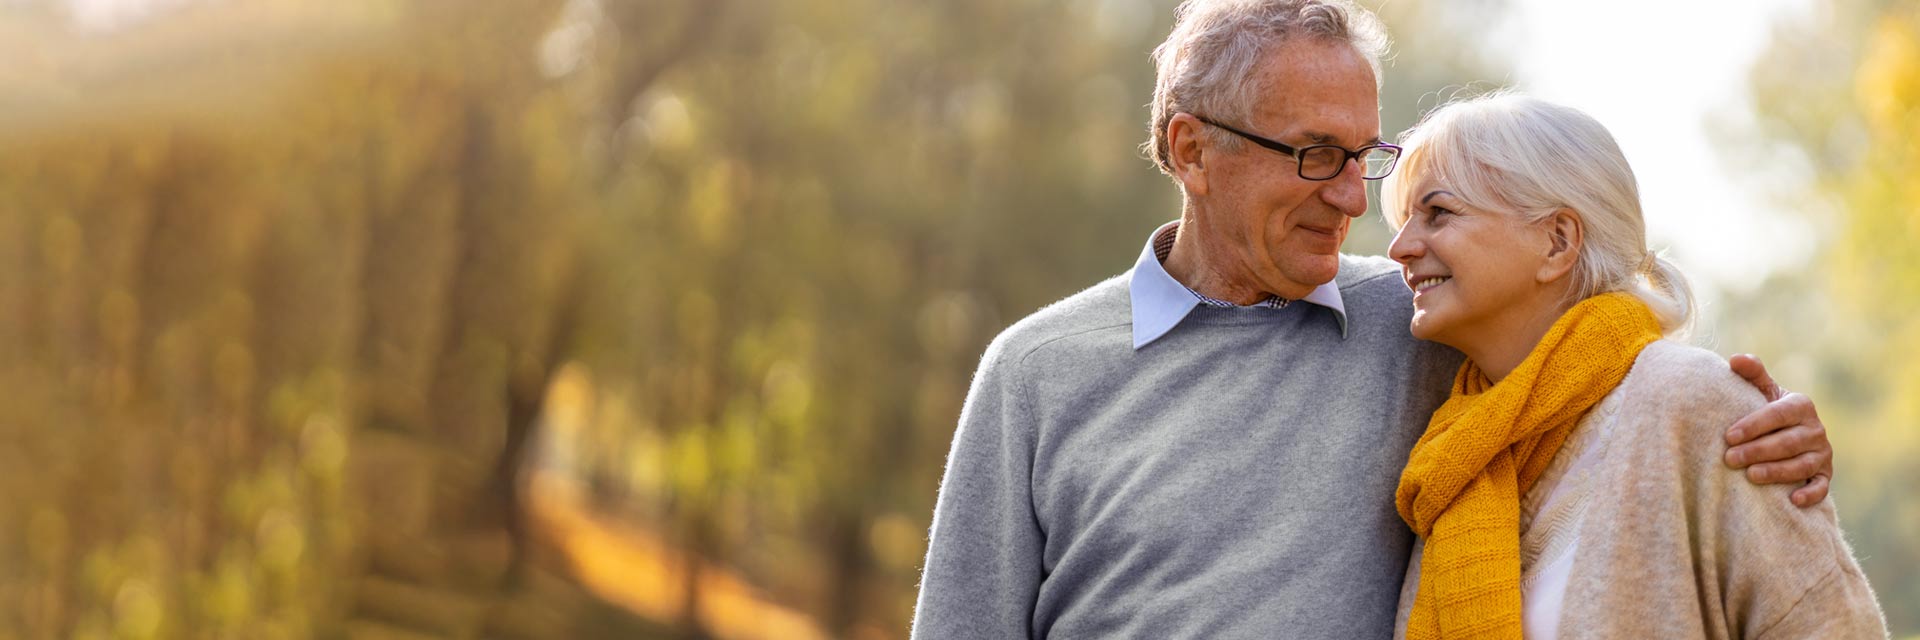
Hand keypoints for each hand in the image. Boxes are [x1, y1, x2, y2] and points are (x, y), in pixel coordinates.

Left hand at [1725, 354, 1831, 506]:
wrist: (1787, 435)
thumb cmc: (1767, 412)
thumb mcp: (1762, 391)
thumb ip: (1752, 374)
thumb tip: (1735, 358)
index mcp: (1800, 405)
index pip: (1777, 415)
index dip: (1754, 425)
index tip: (1728, 436)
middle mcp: (1816, 429)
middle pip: (1788, 442)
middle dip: (1758, 451)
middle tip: (1730, 459)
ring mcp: (1822, 454)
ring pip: (1802, 465)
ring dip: (1777, 471)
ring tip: (1751, 475)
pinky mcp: (1825, 475)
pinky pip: (1822, 486)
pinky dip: (1810, 493)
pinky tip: (1792, 499)